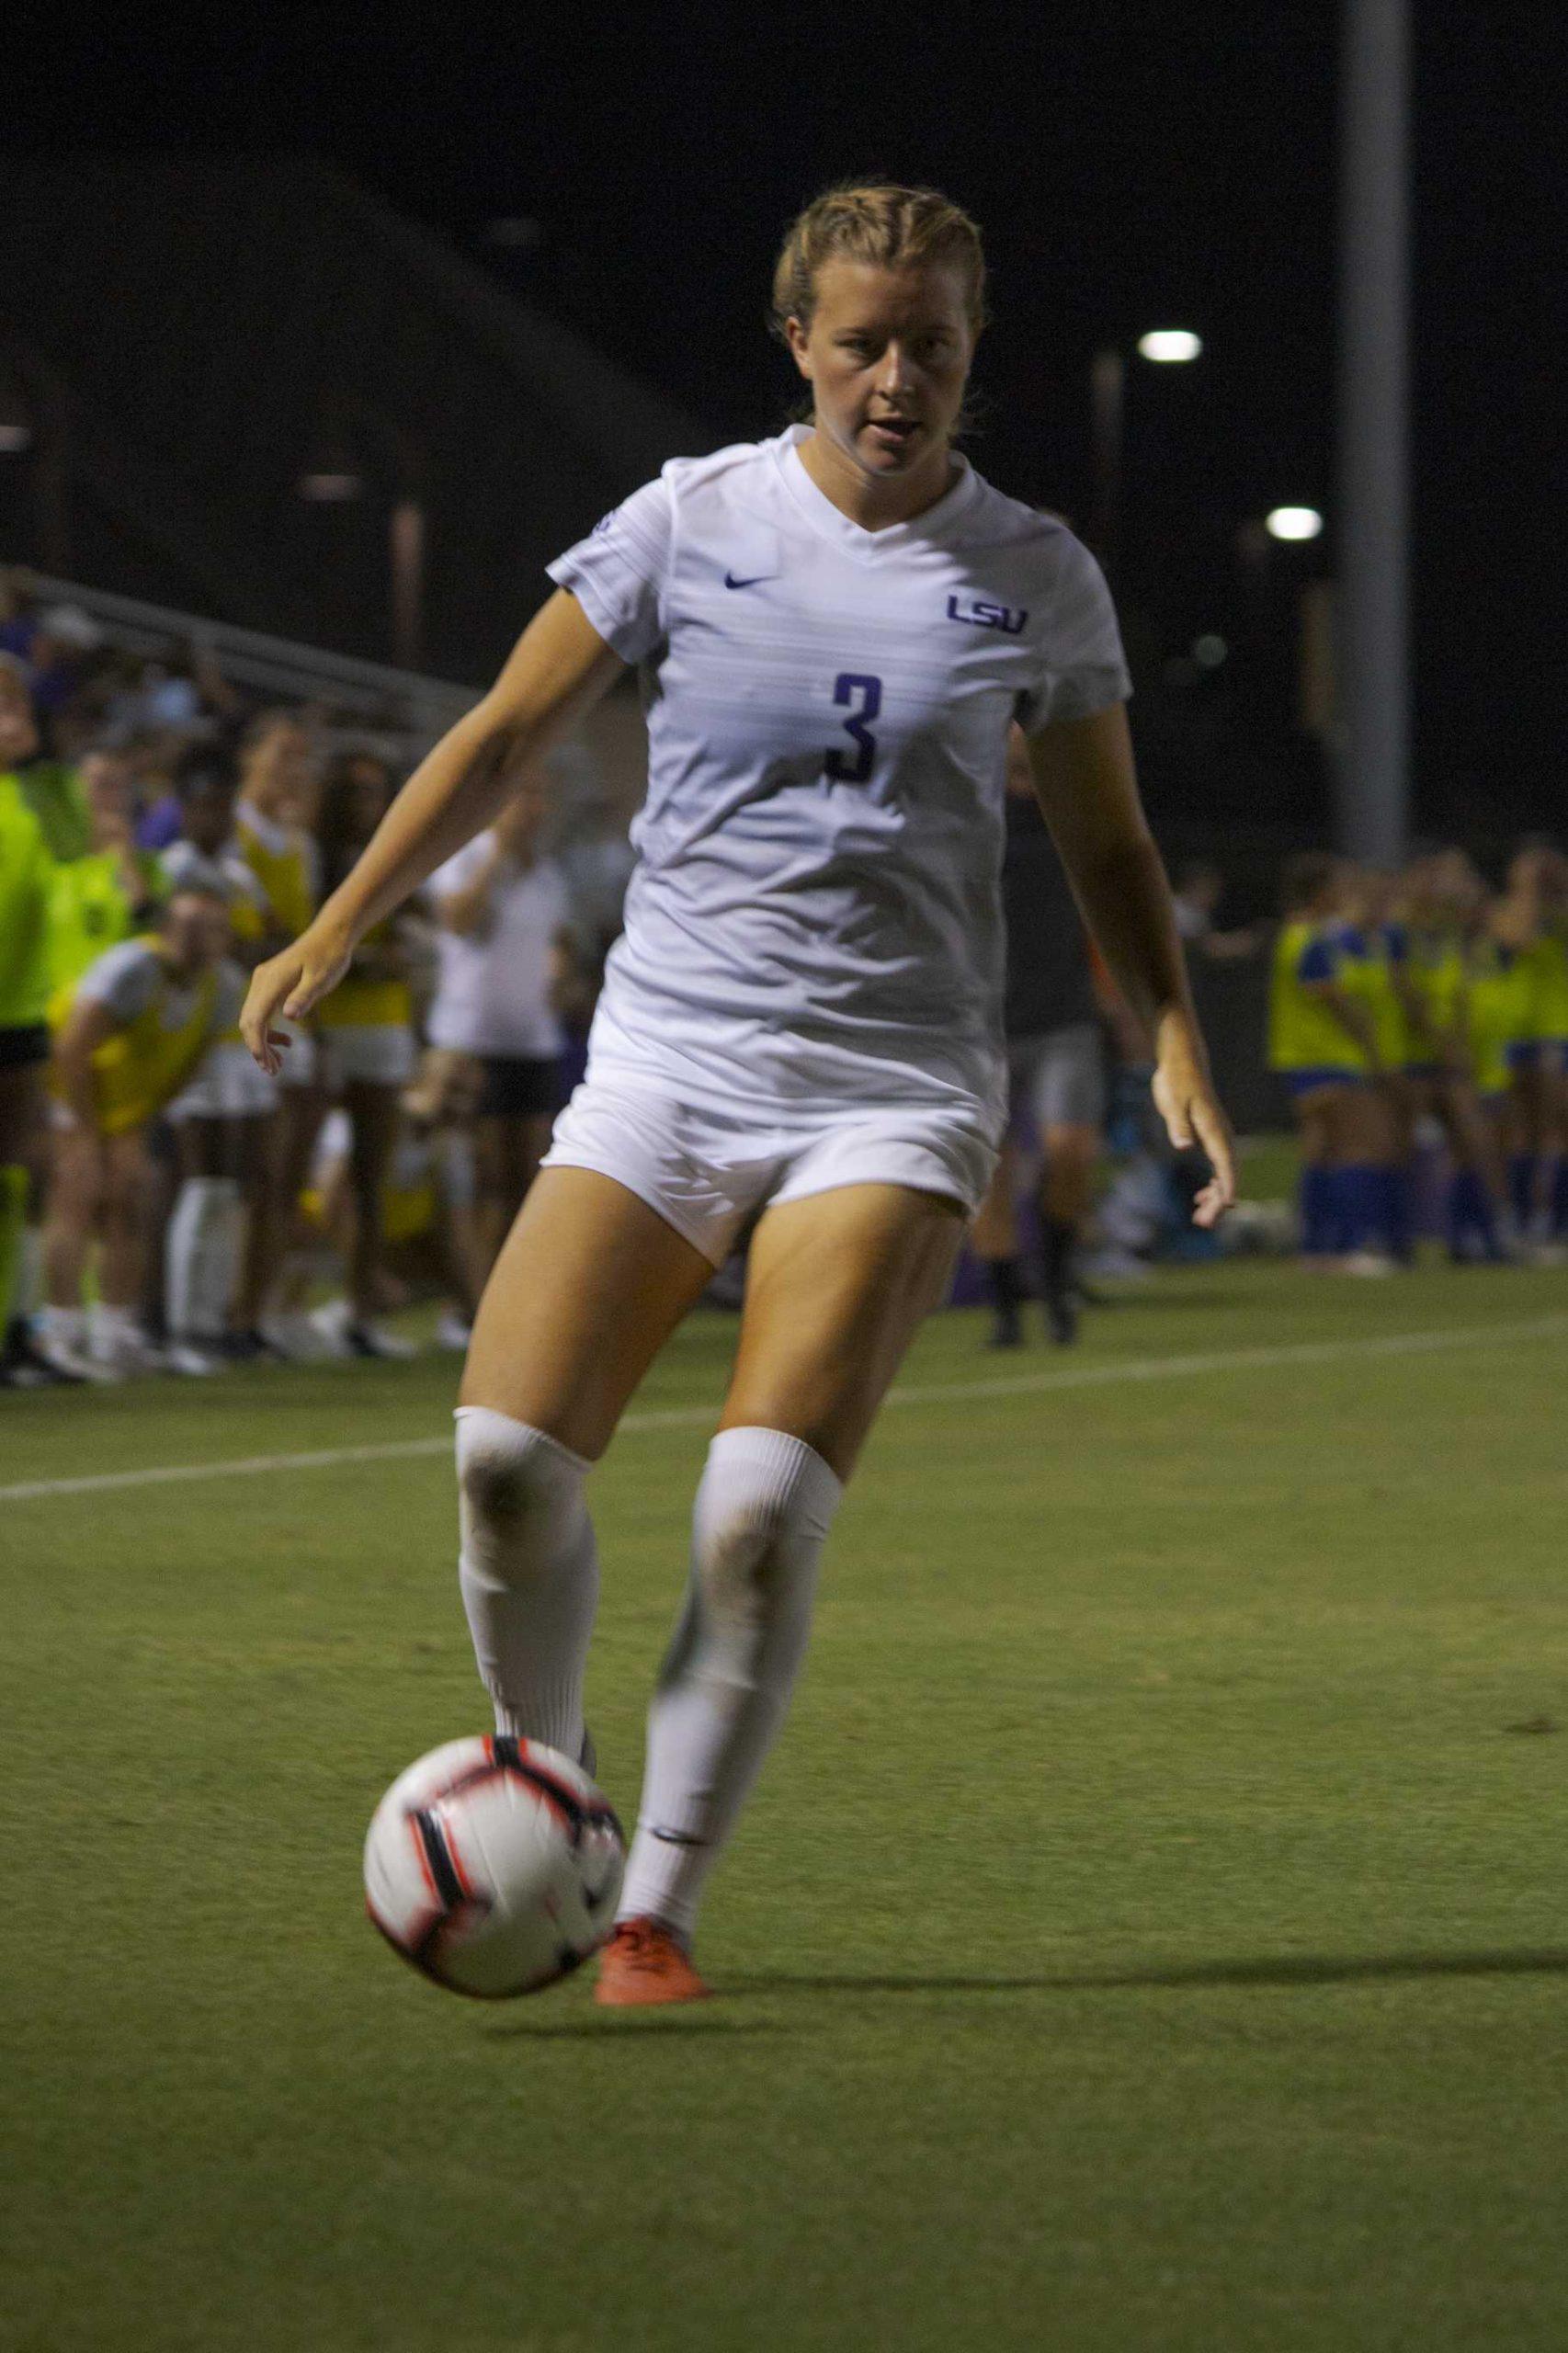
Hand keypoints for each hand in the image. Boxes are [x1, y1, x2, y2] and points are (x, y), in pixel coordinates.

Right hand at [240, 922, 352, 1072]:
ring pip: (253, 1019)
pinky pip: (261, 1012)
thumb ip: (304, 997)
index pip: (254, 1020)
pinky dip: (269, 1030)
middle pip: (248, 1022)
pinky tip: (287, 1041)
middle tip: (274, 1071)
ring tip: (279, 1064)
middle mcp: (261, 981)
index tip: (267, 1066)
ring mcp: (263, 982)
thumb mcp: (321, 979)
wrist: (330, 936)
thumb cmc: (329, 957)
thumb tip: (289, 1017)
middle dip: (258, 1049)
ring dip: (263, 1042)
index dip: (257, 1046)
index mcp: (271, 982)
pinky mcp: (269, 984)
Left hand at [1151, 1024, 1236, 1229]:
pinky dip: (1210, 1185)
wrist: (1182, 1064)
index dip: (1227, 1185)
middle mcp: (1219, 1136)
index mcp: (1213, 1129)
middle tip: (1203, 1223)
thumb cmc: (1178, 1081)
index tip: (1227, 1205)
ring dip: (1213, 1197)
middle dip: (1217, 1200)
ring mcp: (1215, 1137)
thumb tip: (1183, 1145)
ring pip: (1222, 1174)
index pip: (1225, 1163)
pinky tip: (1199, 1198)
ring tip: (1200, 1218)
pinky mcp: (1207, 1137)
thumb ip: (1178, 1125)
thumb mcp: (1173, 1102)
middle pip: (1225, 1174)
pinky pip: (1215, 1168)